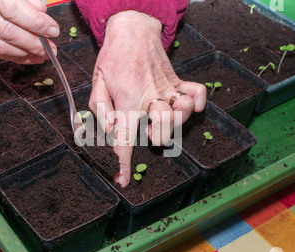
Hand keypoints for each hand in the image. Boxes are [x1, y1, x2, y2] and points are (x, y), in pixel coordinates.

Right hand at [0, 0, 59, 63]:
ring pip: (1, 47)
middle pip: (8, 31)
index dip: (35, 22)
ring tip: (43, 54)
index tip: (52, 29)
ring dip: (26, 53)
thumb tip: (42, 11)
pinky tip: (29, 57)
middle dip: (34, 42)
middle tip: (51, 47)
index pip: (13, 9)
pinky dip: (15, 57)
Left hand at [89, 11, 205, 187]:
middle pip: (162, 132)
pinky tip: (184, 104)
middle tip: (146, 129)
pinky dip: (195, 103)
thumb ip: (100, 108)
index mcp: (128, 100)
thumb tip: (110, 130)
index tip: (124, 180)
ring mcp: (167, 89)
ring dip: (173, 124)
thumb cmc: (113, 56)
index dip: (123, 163)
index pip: (126, 139)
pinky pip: (197, 94)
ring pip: (181, 116)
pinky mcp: (178, 81)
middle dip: (153, 139)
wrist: (133, 28)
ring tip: (161, 118)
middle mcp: (151, 97)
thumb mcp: (97, 81)